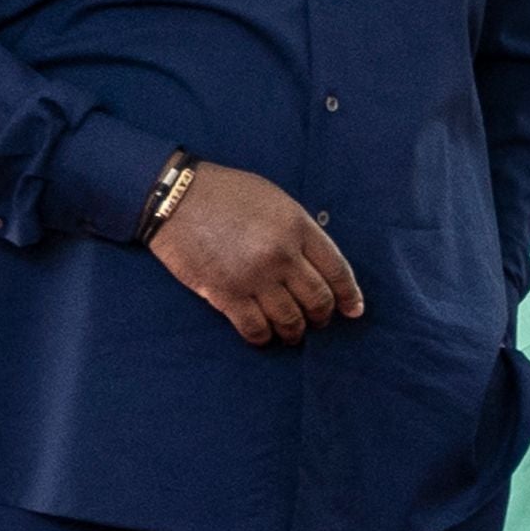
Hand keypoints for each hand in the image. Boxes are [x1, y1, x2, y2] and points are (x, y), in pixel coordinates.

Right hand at [146, 161, 363, 345]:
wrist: (176, 198)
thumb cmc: (225, 193)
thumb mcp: (274, 199)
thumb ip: (298, 229)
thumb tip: (316, 260)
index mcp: (298, 227)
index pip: (337, 270)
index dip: (349, 295)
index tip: (354, 310)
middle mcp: (282, 255)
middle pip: (317, 300)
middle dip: (322, 316)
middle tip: (318, 321)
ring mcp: (255, 278)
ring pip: (290, 320)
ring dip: (295, 331)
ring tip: (292, 332)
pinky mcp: (226, 295)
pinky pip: (255, 329)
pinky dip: (264, 337)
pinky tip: (264, 335)